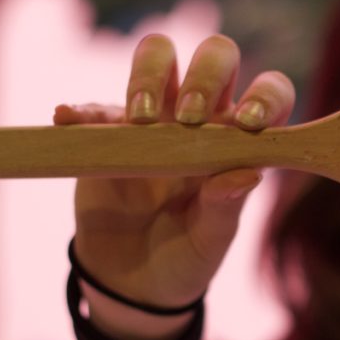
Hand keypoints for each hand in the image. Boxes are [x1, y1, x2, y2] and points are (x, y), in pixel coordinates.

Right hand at [55, 33, 294, 308]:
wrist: (134, 283)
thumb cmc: (188, 254)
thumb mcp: (211, 239)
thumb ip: (226, 207)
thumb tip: (248, 174)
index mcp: (241, 141)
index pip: (270, 93)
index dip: (265, 95)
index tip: (247, 122)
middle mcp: (204, 119)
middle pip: (215, 56)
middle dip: (205, 74)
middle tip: (189, 118)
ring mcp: (155, 120)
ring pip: (158, 56)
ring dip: (149, 74)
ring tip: (141, 119)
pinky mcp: (108, 133)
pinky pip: (96, 109)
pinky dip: (83, 110)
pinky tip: (70, 119)